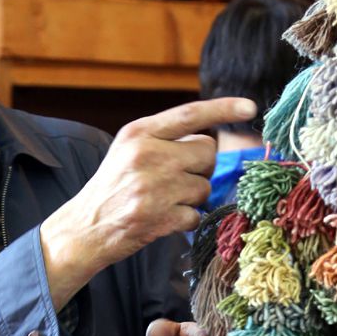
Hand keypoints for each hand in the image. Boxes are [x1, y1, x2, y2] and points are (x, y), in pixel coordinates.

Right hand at [41, 96, 256, 308]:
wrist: (85, 227)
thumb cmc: (113, 187)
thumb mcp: (128, 150)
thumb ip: (164, 139)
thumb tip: (209, 142)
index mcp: (139, 133)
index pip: (190, 113)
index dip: (224, 109)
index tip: (251, 108)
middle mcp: (147, 155)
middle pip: (207, 153)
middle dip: (201, 168)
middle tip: (177, 179)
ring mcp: (154, 187)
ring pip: (205, 187)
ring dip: (193, 197)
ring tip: (165, 201)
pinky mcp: (160, 217)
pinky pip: (196, 214)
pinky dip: (185, 219)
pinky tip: (163, 219)